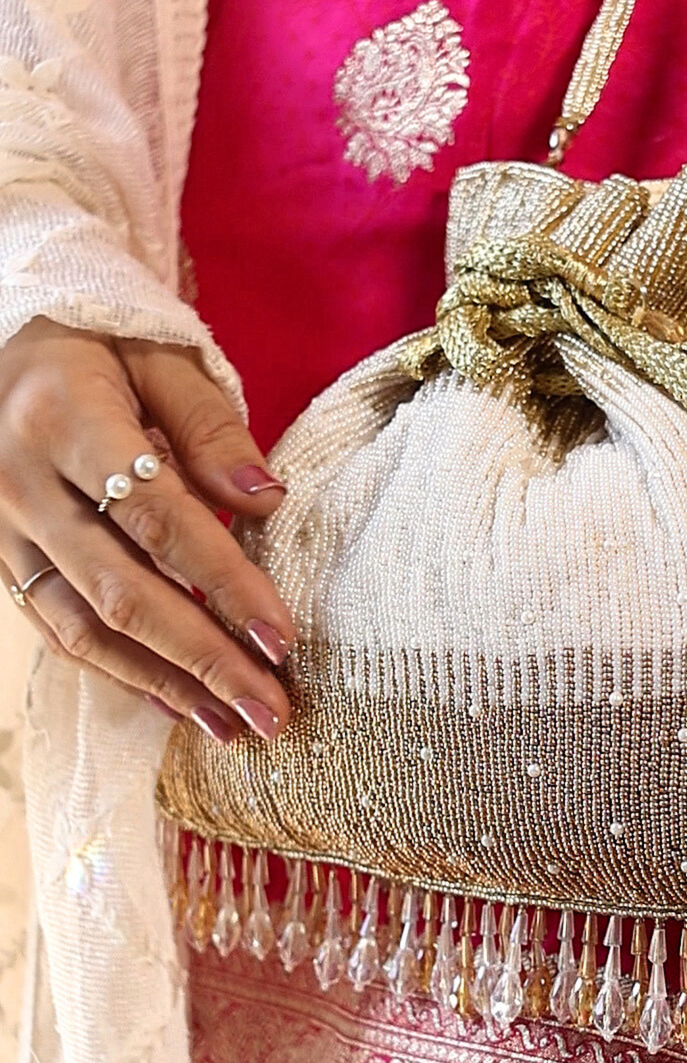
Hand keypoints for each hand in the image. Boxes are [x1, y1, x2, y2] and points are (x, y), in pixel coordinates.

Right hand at [0, 317, 294, 743]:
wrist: (5, 337)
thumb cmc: (99, 338)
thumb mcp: (162, 354)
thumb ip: (212, 428)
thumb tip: (267, 503)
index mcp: (64, 419)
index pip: (159, 519)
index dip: (224, 584)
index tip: (282, 638)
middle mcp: (21, 484)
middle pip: (122, 591)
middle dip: (203, 659)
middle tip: (271, 712)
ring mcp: (1, 528)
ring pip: (83, 625)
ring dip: (163, 684)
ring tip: (233, 726)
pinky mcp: (1, 557)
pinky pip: (56, 627)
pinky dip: (118, 671)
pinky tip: (175, 700)